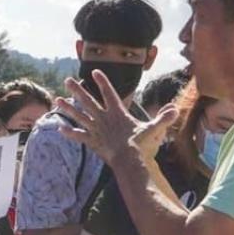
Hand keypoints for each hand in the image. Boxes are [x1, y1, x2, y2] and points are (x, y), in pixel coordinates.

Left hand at [54, 72, 175, 165]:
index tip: (95, 71)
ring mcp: (97, 130)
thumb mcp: (154, 130)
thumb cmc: (142, 146)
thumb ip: (164, 118)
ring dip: (68, 108)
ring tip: (58, 100)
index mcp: (118, 113)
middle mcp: (104, 119)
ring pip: (79, 116)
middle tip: (66, 80)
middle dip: (77, 90)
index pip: (109, 93)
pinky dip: (70, 133)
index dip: (102, 82)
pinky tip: (60, 129)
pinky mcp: (93, 143)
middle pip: (88, 101)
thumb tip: (175, 109)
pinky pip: (79, 136)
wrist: (129, 162)